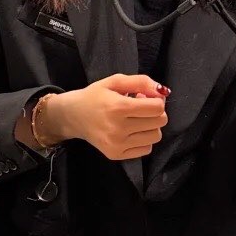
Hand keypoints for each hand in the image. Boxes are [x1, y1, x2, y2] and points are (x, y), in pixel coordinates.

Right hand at [36, 75, 167, 161]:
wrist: (73, 116)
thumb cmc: (95, 96)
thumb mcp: (115, 81)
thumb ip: (141, 82)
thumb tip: (163, 91)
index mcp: (118, 107)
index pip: (158, 108)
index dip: (156, 100)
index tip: (144, 98)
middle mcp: (118, 128)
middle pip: (159, 122)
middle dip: (154, 113)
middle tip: (139, 108)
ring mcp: (117, 144)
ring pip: (155, 137)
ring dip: (150, 126)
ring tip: (135, 120)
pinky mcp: (116, 155)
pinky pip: (146, 149)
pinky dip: (143, 139)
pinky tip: (131, 131)